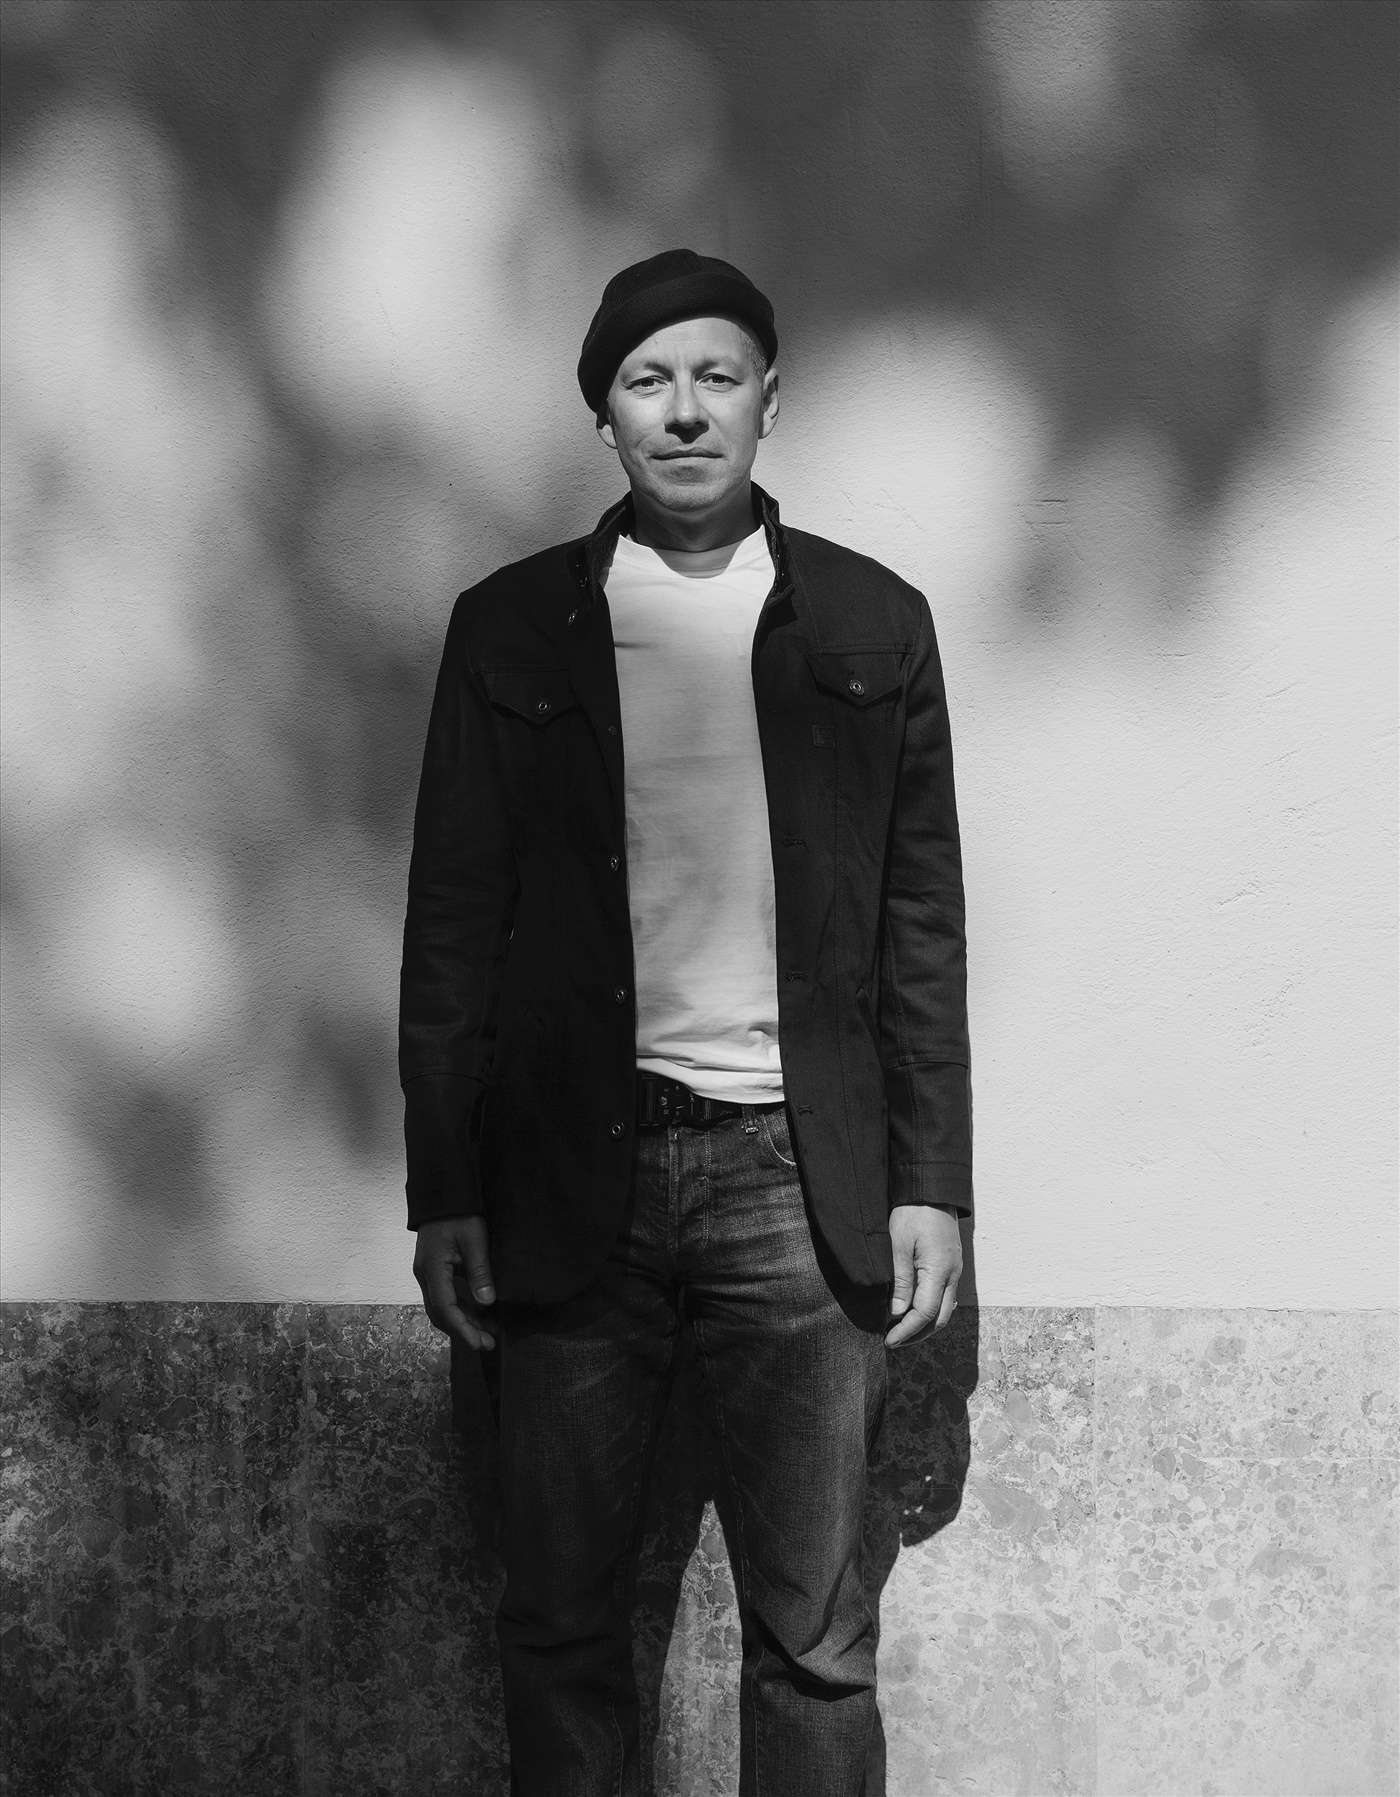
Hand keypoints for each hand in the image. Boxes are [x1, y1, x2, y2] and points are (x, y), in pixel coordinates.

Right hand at [413, 1215, 497, 1350]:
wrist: (443, 1196)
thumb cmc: (460, 1214)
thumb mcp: (474, 1239)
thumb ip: (479, 1270)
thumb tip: (487, 1302)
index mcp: (432, 1268)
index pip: (444, 1307)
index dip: (462, 1328)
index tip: (478, 1343)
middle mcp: (425, 1275)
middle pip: (441, 1313)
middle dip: (464, 1331)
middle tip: (488, 1344)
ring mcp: (428, 1274)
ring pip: (443, 1307)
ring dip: (465, 1321)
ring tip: (491, 1333)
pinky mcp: (434, 1272)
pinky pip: (446, 1297)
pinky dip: (462, 1308)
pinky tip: (481, 1313)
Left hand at [885, 1204, 961, 1348]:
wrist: (931, 1188)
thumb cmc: (913, 1212)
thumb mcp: (899, 1245)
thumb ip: (901, 1281)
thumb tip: (897, 1313)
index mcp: (939, 1271)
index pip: (925, 1314)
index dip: (906, 1331)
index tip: (888, 1340)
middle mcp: (952, 1274)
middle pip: (939, 1319)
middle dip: (917, 1335)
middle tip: (893, 1340)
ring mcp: (955, 1270)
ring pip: (945, 1310)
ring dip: (924, 1325)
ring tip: (900, 1329)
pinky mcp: (952, 1264)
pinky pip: (945, 1297)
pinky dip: (931, 1310)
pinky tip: (913, 1310)